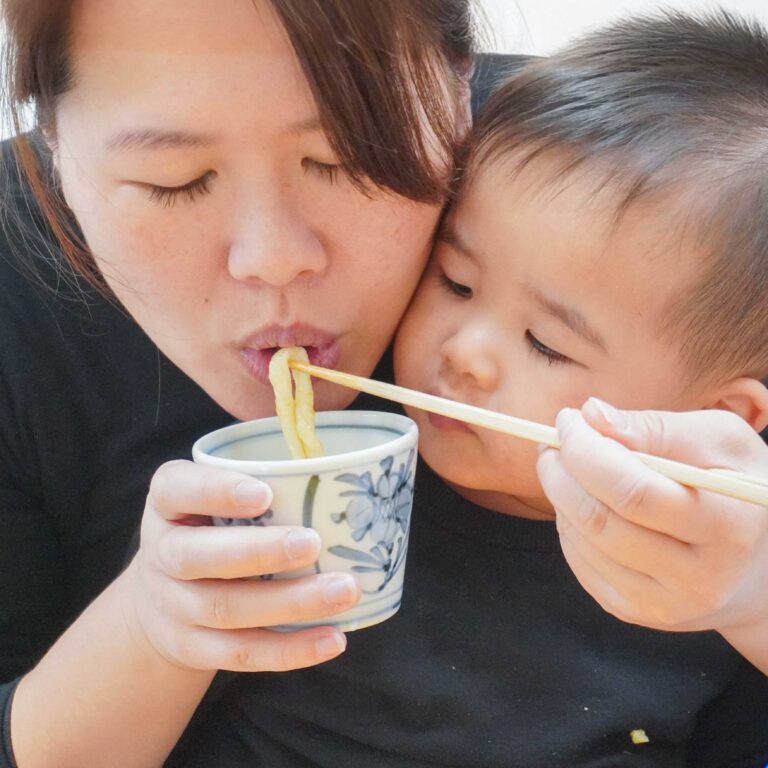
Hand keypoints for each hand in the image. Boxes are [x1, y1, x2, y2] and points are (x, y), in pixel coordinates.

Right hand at [123, 460, 359, 672]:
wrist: (158, 601)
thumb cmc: (209, 527)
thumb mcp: (214, 494)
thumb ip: (263, 481)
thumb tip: (342, 474)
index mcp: (167, 502)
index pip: (177, 488)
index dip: (217, 490)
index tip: (265, 493)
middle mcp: (162, 552)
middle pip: (199, 555)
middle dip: (259, 551)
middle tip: (313, 543)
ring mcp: (172, 605)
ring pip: (226, 608)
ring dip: (291, 602)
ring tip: (344, 590)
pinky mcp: (192, 648)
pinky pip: (241, 653)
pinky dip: (290, 649)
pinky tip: (333, 638)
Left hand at [537, 401, 767, 642]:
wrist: (759, 564)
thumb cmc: (734, 487)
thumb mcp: (720, 441)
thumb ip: (656, 427)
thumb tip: (592, 415)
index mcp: (729, 526)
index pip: (634, 491)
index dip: (588, 451)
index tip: (568, 418)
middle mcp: (700, 578)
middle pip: (600, 520)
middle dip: (560, 471)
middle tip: (551, 441)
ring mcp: (666, 605)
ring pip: (582, 541)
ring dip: (560, 495)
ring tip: (568, 466)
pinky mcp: (637, 614)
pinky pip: (580, 564)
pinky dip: (569, 524)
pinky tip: (583, 502)